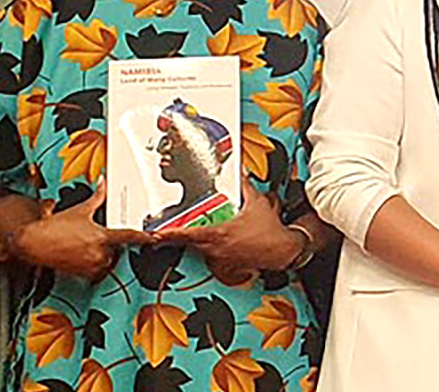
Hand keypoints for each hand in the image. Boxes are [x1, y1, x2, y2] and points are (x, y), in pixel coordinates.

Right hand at [8, 182, 151, 278]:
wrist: (33, 243)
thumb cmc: (54, 228)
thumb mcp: (80, 210)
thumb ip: (97, 198)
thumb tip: (104, 183)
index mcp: (102, 236)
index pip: (129, 236)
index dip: (144, 238)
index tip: (155, 238)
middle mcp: (99, 252)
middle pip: (119, 251)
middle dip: (112, 245)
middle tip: (95, 238)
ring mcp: (91, 265)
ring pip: (109, 262)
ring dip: (103, 256)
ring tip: (86, 247)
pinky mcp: (82, 274)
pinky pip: (97, 272)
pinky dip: (94, 266)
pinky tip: (82, 256)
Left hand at [155, 178, 300, 283]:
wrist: (283, 250)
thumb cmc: (269, 230)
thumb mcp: (256, 203)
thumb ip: (245, 187)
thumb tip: (240, 174)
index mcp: (218, 234)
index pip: (187, 234)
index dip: (169, 234)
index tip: (155, 235)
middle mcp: (216, 249)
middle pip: (190, 243)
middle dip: (181, 236)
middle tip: (169, 232)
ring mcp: (221, 259)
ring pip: (201, 250)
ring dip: (198, 243)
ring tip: (197, 235)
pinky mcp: (229, 265)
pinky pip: (214, 257)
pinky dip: (212, 251)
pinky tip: (218, 244)